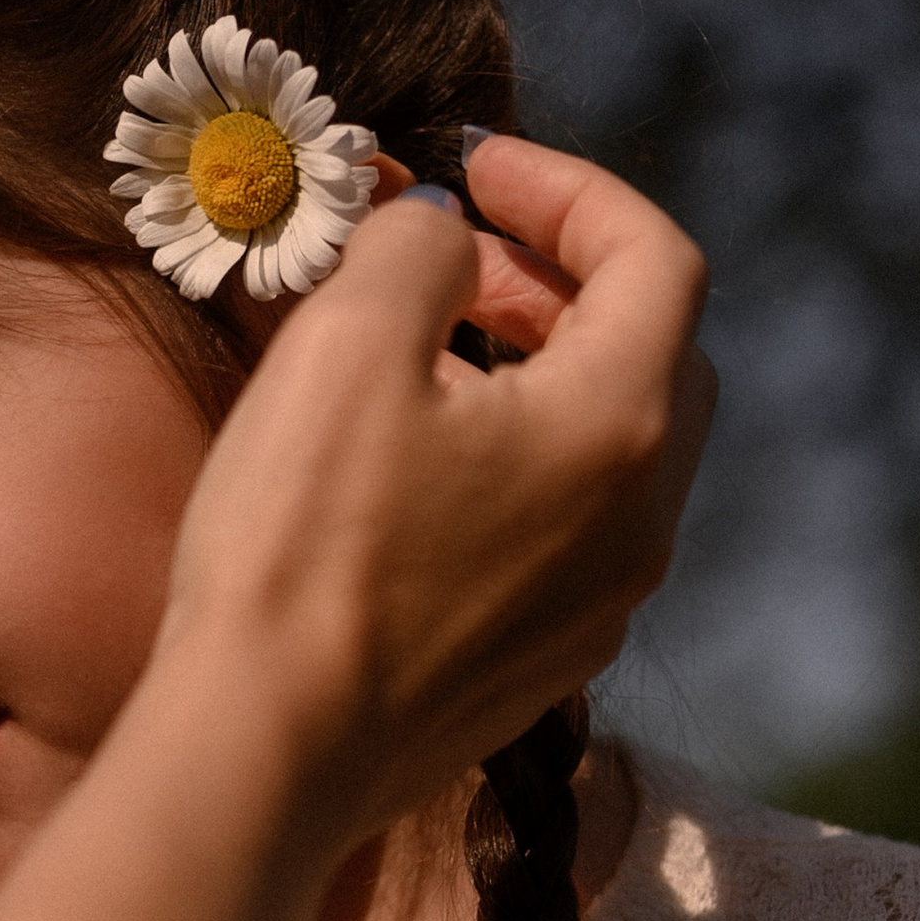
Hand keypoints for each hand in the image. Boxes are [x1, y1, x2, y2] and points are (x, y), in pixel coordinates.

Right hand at [160, 133, 712, 848]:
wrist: (264, 754)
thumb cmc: (301, 545)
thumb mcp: (347, 345)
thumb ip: (417, 249)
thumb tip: (444, 238)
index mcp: (619, 425)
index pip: (655, 258)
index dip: (571, 190)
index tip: (475, 166)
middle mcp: (641, 521)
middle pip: (653, 354)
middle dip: (560, 282)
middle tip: (454, 259)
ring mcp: (599, 605)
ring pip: (610, 446)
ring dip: (537, 373)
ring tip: (424, 355)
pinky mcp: (541, 664)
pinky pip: (565, 529)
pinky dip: (515, 463)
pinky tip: (414, 472)